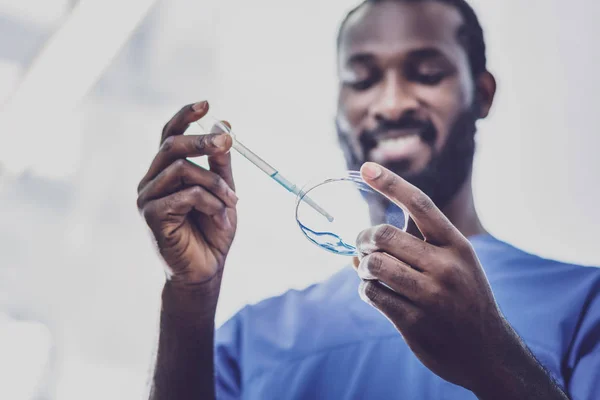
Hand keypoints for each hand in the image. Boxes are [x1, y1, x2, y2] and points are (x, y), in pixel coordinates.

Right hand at [137, 101, 237, 286]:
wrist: (206, 271)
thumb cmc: (213, 231)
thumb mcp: (222, 191)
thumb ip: (220, 163)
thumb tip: (224, 126)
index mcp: (167, 172)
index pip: (169, 136)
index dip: (185, 117)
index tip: (207, 104)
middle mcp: (152, 181)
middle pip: (171, 146)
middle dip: (203, 140)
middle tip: (228, 142)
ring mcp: (147, 198)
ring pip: (182, 169)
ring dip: (215, 183)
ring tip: (233, 202)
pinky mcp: (150, 215)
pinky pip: (185, 194)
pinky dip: (210, 202)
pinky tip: (221, 218)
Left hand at [355, 162, 512, 391]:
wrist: (487, 351)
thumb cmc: (462, 297)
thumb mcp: (454, 263)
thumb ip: (415, 245)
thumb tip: (357, 245)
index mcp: (457, 245)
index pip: (420, 204)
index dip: (390, 183)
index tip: (365, 167)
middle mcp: (446, 266)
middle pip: (383, 234)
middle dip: (363, 237)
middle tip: (361, 245)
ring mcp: (431, 296)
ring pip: (373, 264)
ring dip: (362, 266)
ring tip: (368, 271)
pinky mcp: (415, 322)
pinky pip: (372, 293)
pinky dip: (365, 289)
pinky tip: (373, 291)